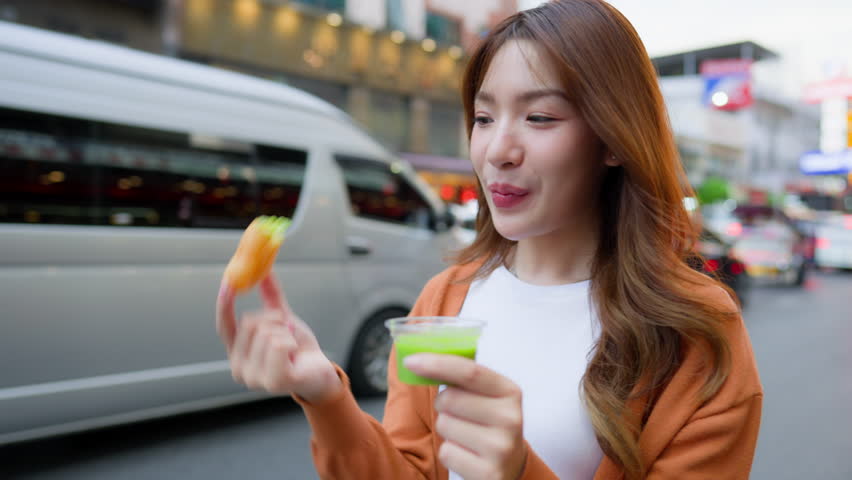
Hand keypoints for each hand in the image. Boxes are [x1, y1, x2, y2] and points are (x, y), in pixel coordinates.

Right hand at [216, 273, 341, 402]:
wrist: (320, 372)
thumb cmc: (298, 349)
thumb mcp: (283, 318)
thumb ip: (271, 297)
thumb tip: (264, 271)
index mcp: (237, 352)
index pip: (224, 325)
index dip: (224, 302)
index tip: (229, 281)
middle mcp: (239, 368)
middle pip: (250, 323)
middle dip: (274, 319)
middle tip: (286, 331)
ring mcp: (254, 378)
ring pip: (267, 333)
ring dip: (286, 333)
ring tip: (292, 347)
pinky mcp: (273, 382)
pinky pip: (279, 345)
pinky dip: (292, 342)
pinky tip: (295, 355)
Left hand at [405, 354, 527, 479]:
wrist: (511, 467)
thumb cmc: (487, 423)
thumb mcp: (487, 396)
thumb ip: (462, 375)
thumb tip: (420, 358)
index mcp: (509, 392)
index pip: (469, 371)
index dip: (437, 364)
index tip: (410, 361)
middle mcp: (510, 418)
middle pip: (450, 399)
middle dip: (443, 404)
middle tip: (458, 413)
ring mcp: (501, 448)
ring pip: (444, 425)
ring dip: (446, 429)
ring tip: (466, 436)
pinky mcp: (488, 473)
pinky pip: (446, 452)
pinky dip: (449, 452)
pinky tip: (467, 455)